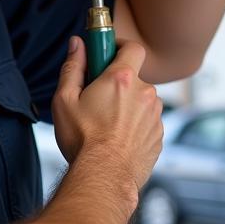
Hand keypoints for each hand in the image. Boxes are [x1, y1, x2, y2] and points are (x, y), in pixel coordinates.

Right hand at [51, 37, 163, 195]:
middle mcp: (144, 93)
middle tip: (98, 99)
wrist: (104, 178)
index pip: (132, 47)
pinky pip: (147, 122)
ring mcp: (155, 115)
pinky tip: (117, 139)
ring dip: (128, 106)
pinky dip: (135, 126)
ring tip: (106, 125)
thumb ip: (72, 67)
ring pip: (141, 101)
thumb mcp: (65, 100)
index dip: (120, 47)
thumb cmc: (83, 140)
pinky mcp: (159, 136)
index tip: (107, 54)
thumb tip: (77, 45)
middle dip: (118, 83)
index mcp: (122, 78)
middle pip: (134, 77)